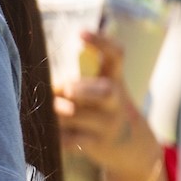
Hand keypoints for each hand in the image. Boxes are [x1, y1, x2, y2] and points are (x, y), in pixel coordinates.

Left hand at [52, 31, 161, 180]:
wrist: (134, 147)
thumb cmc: (105, 110)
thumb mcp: (101, 92)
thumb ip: (76, 84)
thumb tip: (46, 87)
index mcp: (115, 80)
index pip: (116, 55)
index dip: (101, 42)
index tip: (81, 33)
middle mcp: (115, 100)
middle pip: (105, 92)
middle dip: (82, 89)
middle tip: (66, 89)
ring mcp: (108, 123)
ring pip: (79, 116)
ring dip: (57, 112)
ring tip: (46, 110)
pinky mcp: (97, 144)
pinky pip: (72, 140)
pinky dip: (57, 136)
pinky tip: (47, 134)